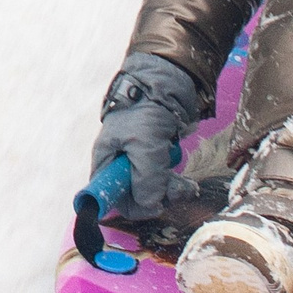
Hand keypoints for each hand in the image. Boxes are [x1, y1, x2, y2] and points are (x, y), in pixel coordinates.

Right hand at [89, 54, 206, 218]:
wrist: (166, 85)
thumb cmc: (145, 112)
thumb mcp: (144, 146)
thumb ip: (146, 179)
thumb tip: (150, 205)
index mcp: (106, 162)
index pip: (108, 197)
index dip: (130, 206)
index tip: (153, 205)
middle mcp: (120, 165)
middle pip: (134, 197)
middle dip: (157, 198)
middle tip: (175, 190)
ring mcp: (139, 162)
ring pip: (153, 191)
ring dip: (171, 191)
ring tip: (186, 186)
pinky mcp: (156, 159)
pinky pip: (165, 182)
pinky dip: (177, 183)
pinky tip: (186, 179)